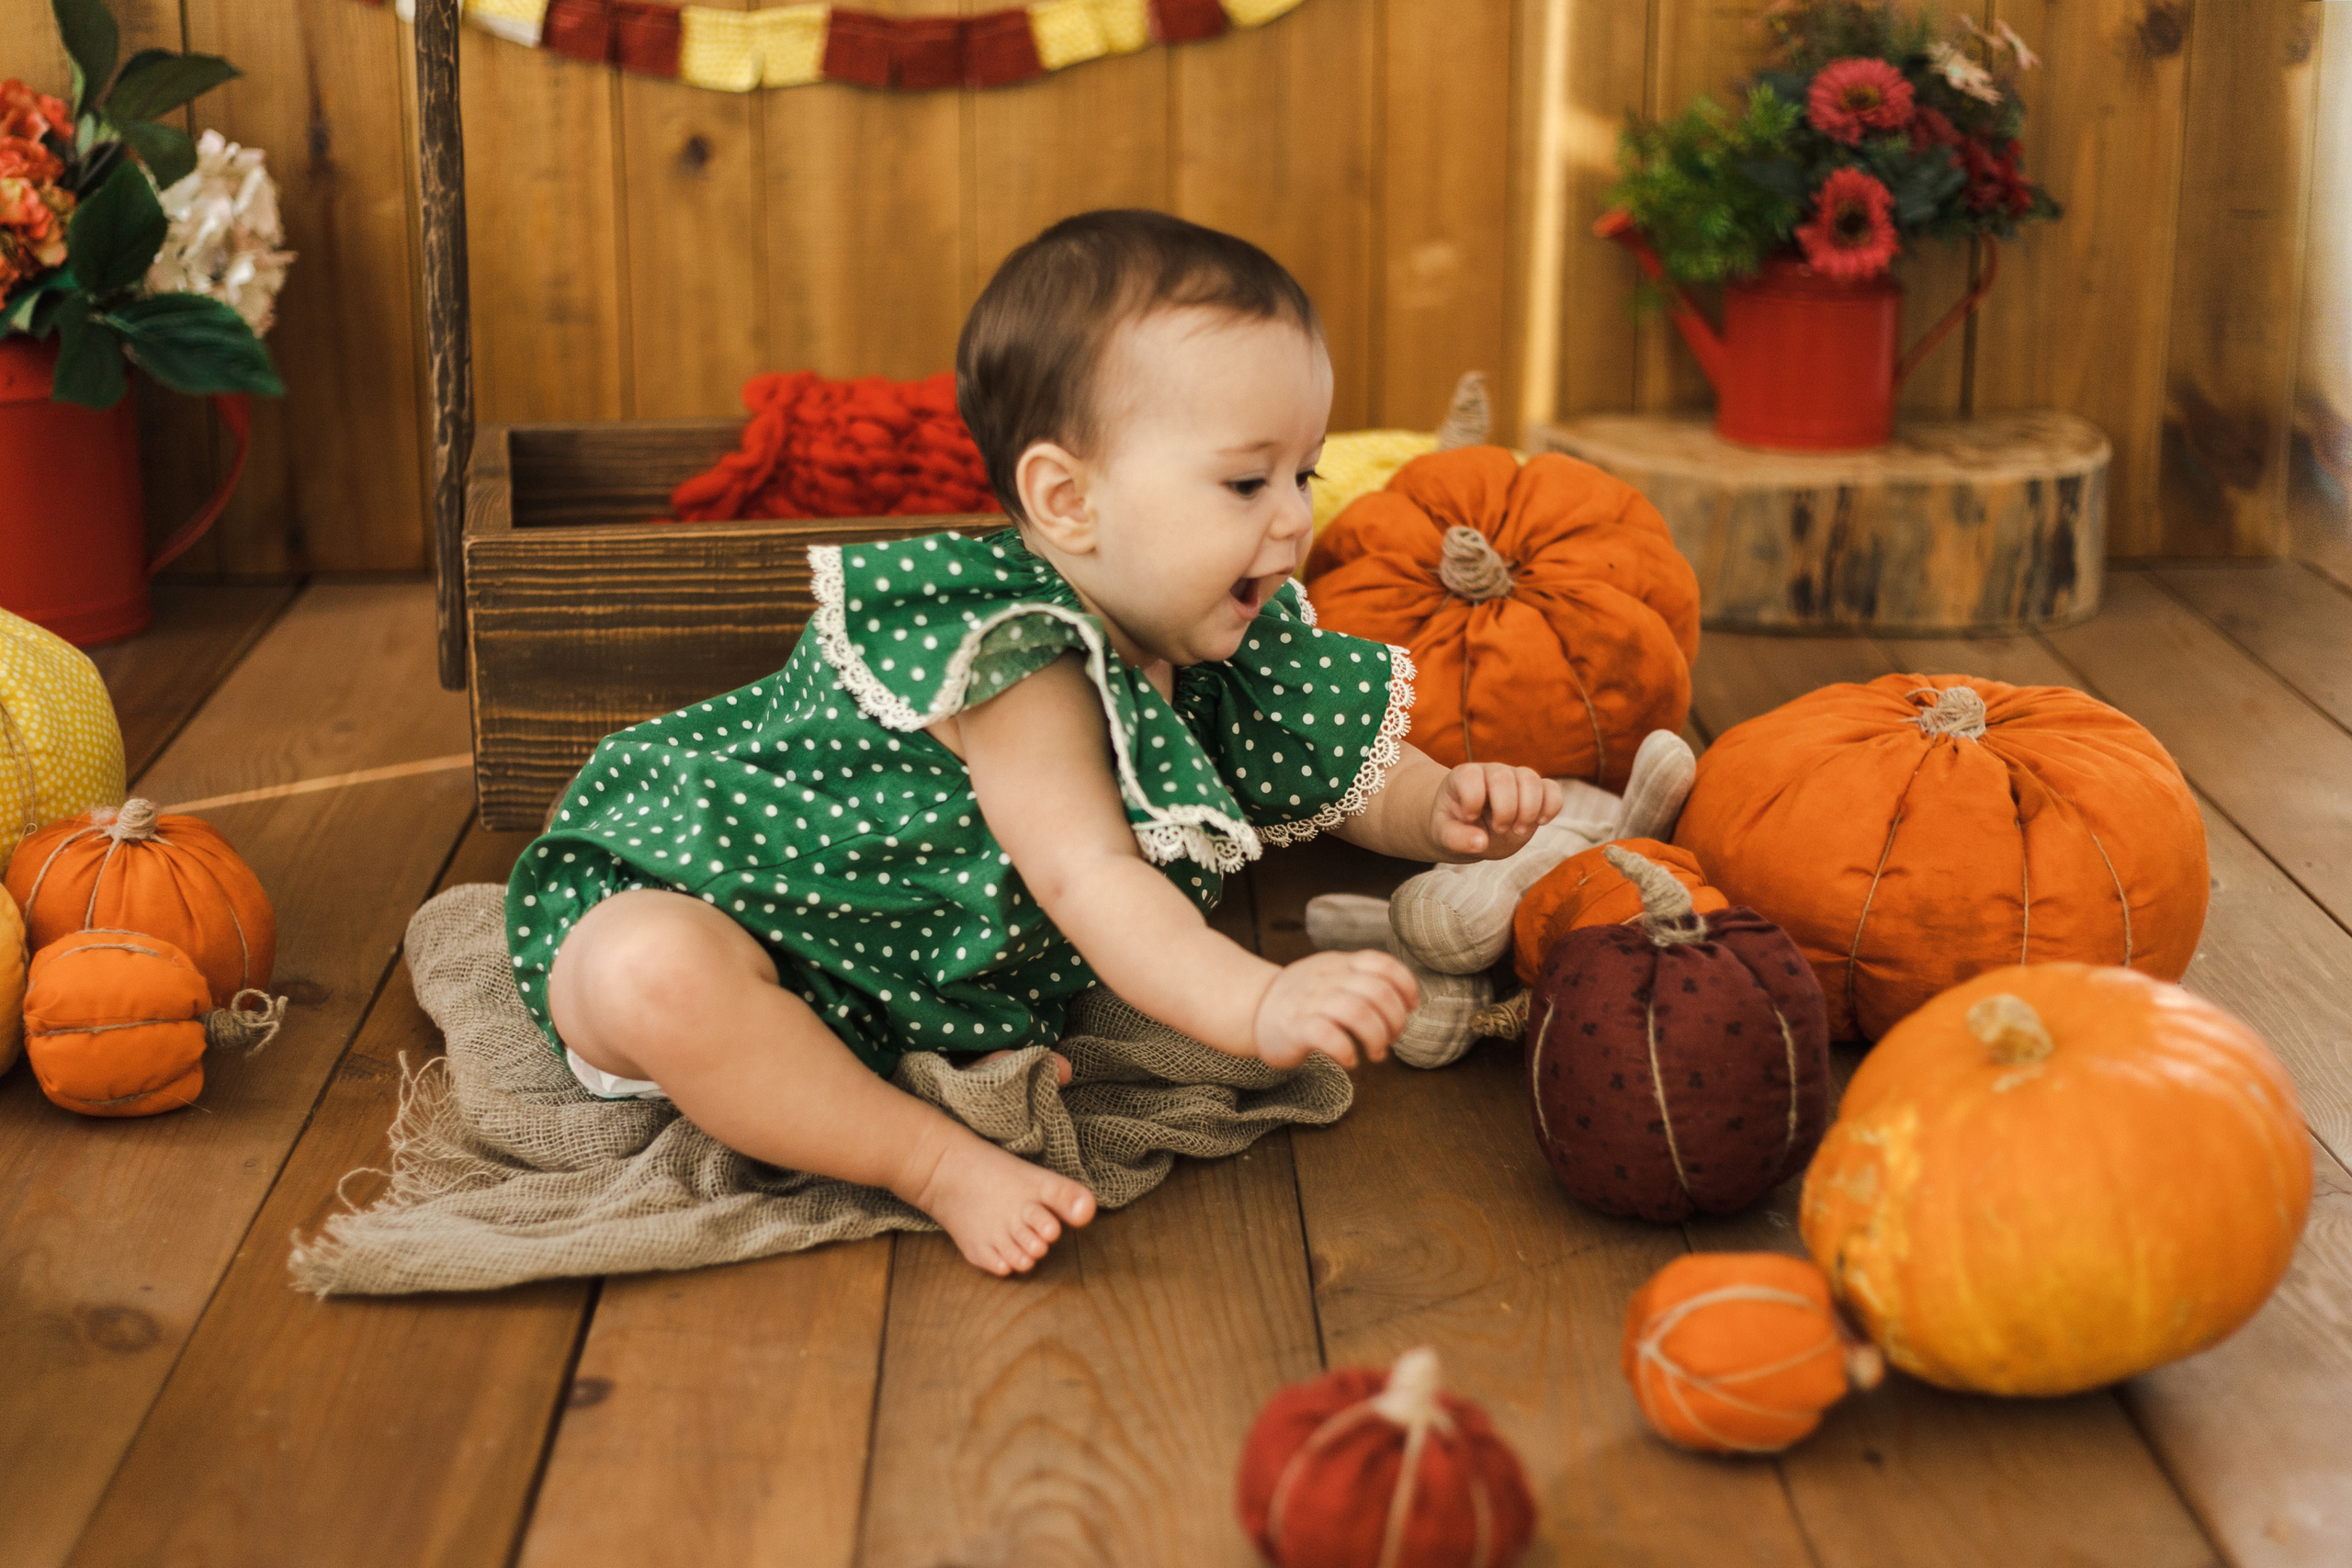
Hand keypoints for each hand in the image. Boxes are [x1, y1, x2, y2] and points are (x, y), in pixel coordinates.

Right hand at [1252, 950, 1418, 1068]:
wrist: (1252, 1008)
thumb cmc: (1300, 999)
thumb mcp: (1330, 976)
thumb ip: (1361, 981)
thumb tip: (1405, 1003)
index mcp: (1339, 963)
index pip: (1382, 963)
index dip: (1406, 986)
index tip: (1410, 1007)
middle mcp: (1328, 978)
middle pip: (1378, 991)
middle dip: (1396, 1020)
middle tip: (1392, 1039)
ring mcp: (1311, 1001)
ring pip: (1358, 1012)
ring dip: (1377, 1038)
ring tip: (1376, 1053)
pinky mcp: (1297, 1027)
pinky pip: (1330, 1037)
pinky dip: (1348, 1052)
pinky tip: (1350, 1061)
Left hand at [1431, 763, 1561, 859]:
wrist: (1472, 828)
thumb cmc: (1454, 827)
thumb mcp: (1445, 835)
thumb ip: (1456, 838)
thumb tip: (1481, 842)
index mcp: (1464, 777)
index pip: (1470, 776)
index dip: (1472, 800)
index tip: (1469, 818)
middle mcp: (1491, 772)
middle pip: (1503, 777)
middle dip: (1504, 809)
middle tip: (1499, 829)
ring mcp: (1515, 778)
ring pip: (1531, 779)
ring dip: (1528, 810)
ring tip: (1518, 830)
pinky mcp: (1535, 791)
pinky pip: (1551, 788)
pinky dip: (1551, 806)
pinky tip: (1540, 823)